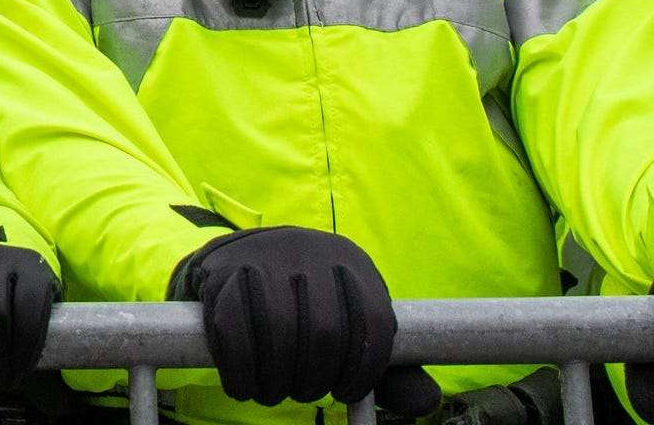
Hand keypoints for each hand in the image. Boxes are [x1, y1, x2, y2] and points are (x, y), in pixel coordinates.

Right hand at [175, 226, 434, 415]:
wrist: (242, 260)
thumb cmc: (309, 307)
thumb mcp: (353, 328)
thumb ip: (390, 369)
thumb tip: (428, 402)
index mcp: (353, 263)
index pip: (373, 321)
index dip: (364, 369)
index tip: (346, 392)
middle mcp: (312, 251)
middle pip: (325, 332)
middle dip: (314, 378)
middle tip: (305, 394)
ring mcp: (266, 258)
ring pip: (279, 332)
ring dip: (276, 379)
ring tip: (275, 393)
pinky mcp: (225, 271)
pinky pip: (234, 331)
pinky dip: (241, 370)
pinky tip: (245, 386)